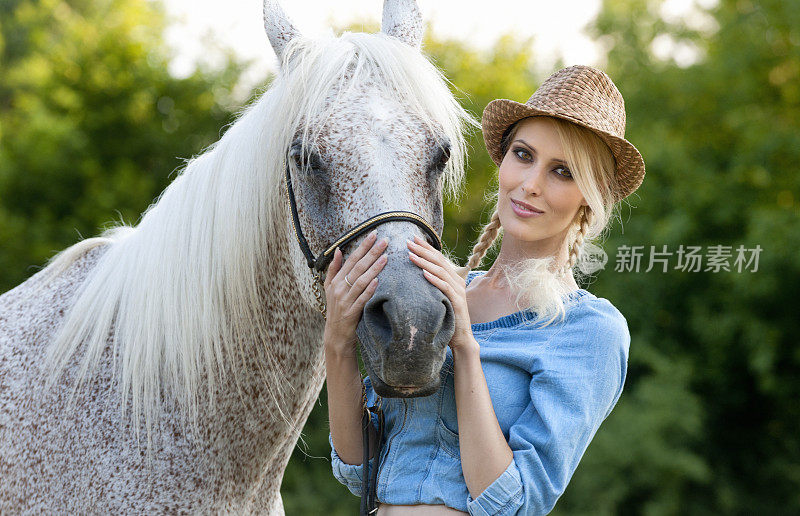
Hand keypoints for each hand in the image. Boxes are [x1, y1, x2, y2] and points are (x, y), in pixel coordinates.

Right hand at [323, 230, 387, 356]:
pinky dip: (369, 289)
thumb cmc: (336, 309)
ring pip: (361, 281)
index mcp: (335, 280)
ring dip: (374, 268)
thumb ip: (333, 269)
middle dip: (372, 252)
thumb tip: (337, 250)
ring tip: (386, 257)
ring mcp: (345, 300)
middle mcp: (339, 288)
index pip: (351, 259)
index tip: (374, 234)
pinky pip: (361, 299)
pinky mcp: (351, 312)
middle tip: (385, 241)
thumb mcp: (330, 288)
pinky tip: (377, 281)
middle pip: (357, 267)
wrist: (335, 335)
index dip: (363, 246)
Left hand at [407, 235, 476, 352]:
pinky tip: (423, 273)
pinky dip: (433, 279)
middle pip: (438, 260)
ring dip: (424, 262)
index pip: (438, 257)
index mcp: (453, 278)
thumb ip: (432, 285)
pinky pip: (444, 287)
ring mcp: (458, 290)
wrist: (460, 337)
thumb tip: (415, 274)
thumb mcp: (437, 297)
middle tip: (408, 241)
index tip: (412, 238)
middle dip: (423, 250)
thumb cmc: (445, 317)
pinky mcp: (457, 301)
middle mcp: (457, 281)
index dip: (426, 247)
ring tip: (411, 255)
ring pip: (440, 271)